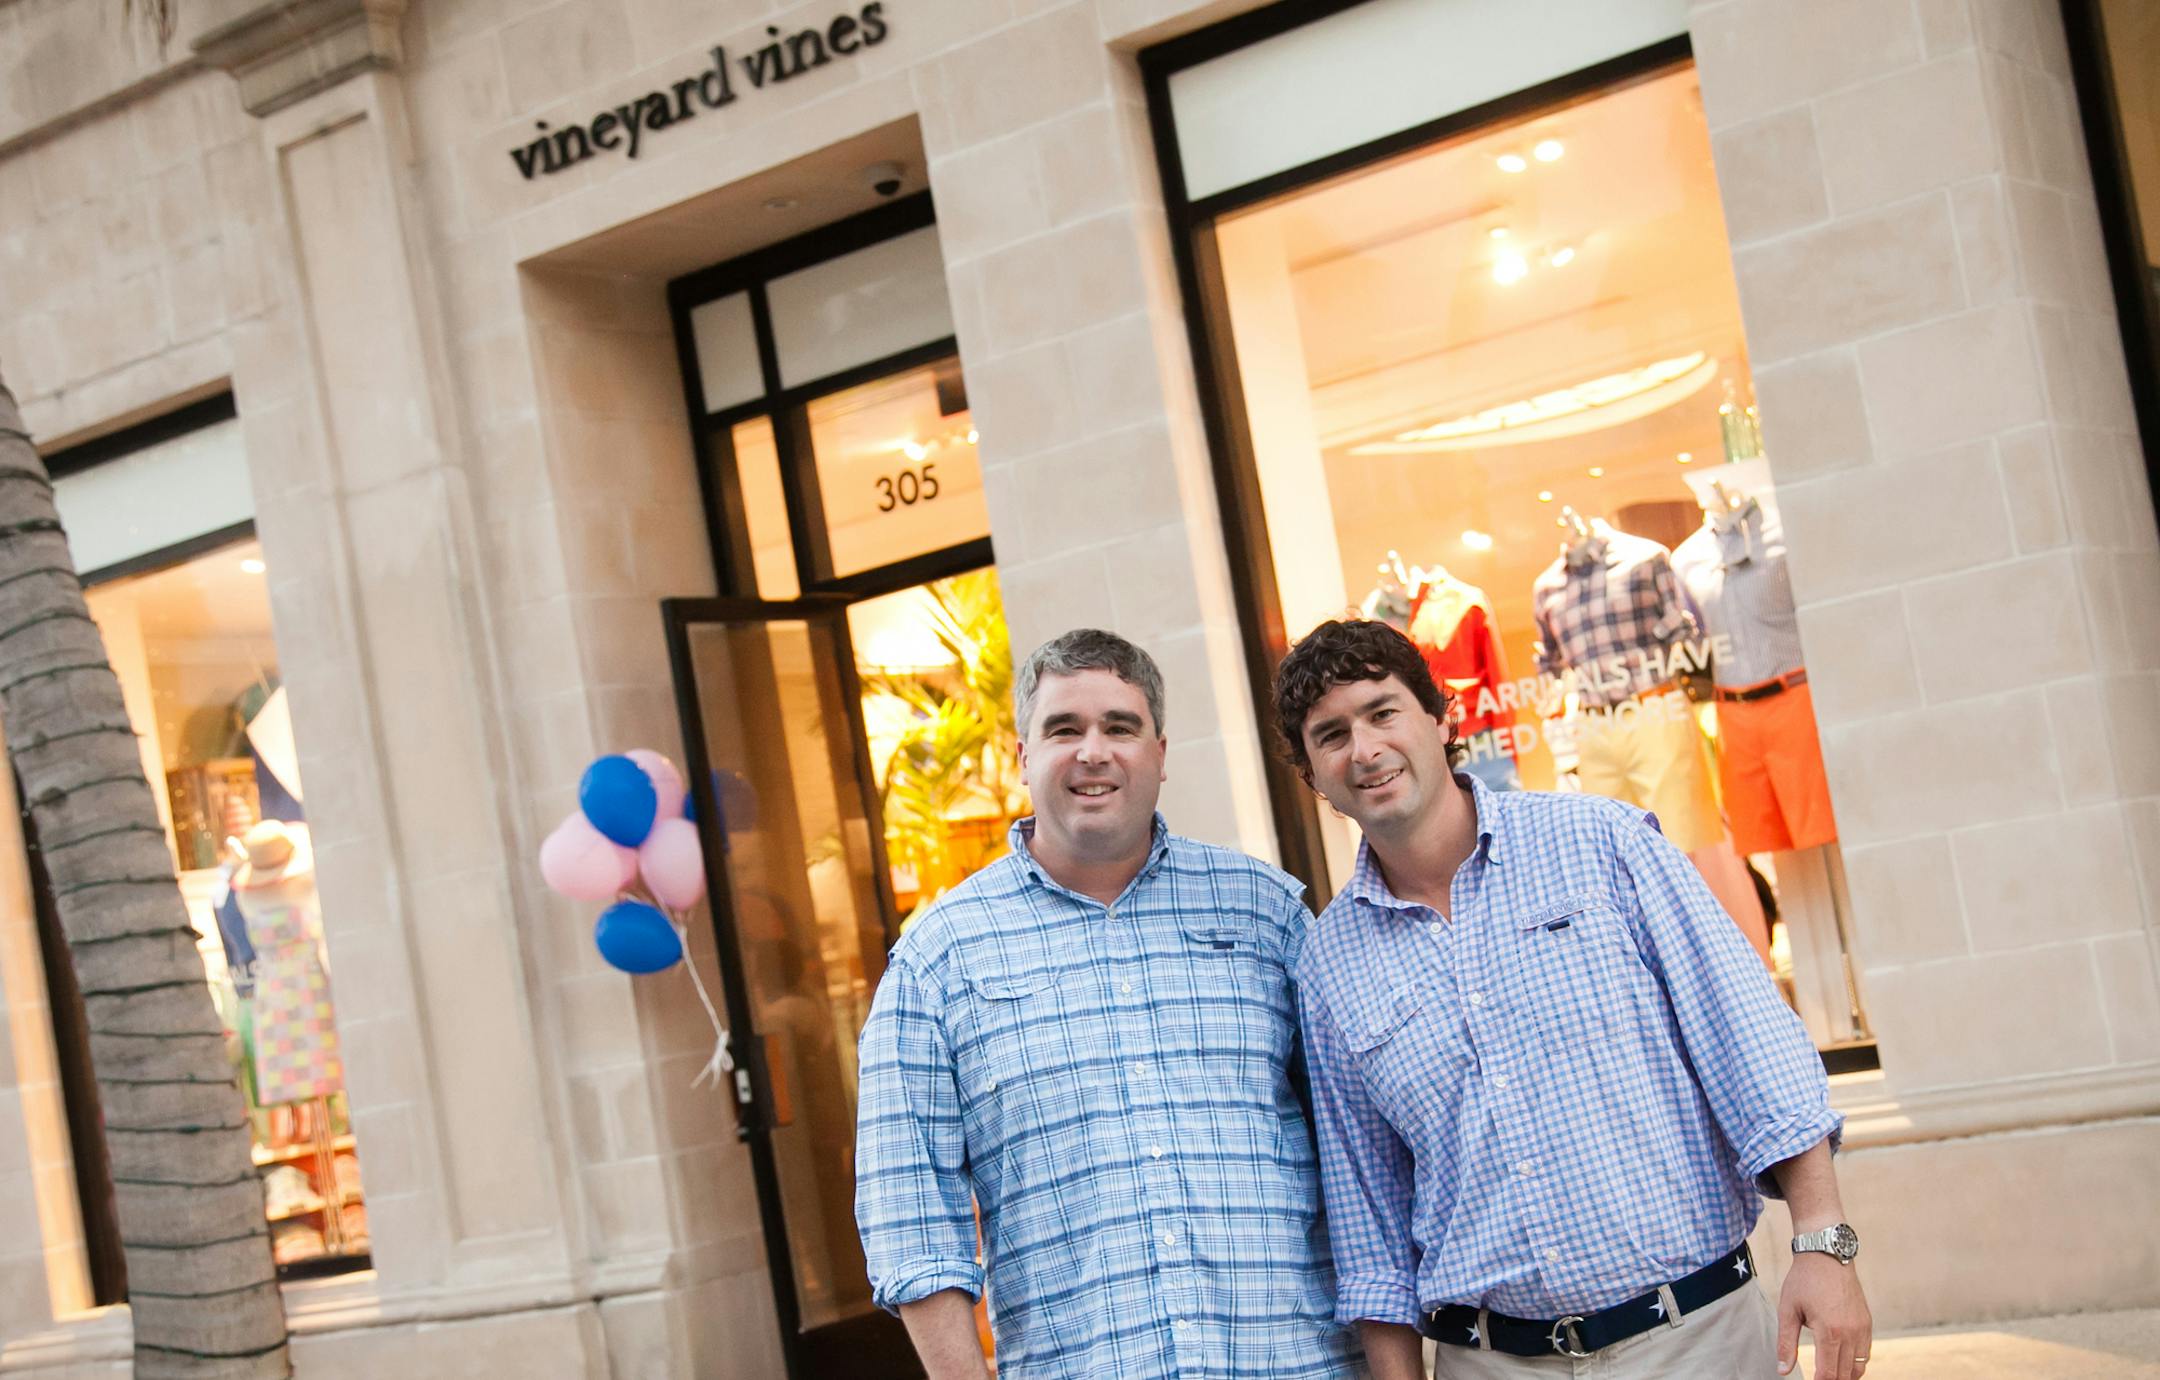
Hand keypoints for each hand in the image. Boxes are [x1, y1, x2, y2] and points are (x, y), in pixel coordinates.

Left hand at [1777, 1253, 1871, 1379]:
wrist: (1827, 1255)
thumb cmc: (1804, 1281)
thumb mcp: (1788, 1310)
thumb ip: (1786, 1343)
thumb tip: (1782, 1371)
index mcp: (1830, 1332)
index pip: (1828, 1374)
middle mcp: (1851, 1333)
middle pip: (1845, 1375)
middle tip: (1818, 1379)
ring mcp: (1862, 1329)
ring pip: (1858, 1367)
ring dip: (1845, 1376)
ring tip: (1829, 1376)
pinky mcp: (1867, 1323)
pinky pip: (1865, 1354)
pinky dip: (1855, 1364)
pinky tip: (1841, 1364)